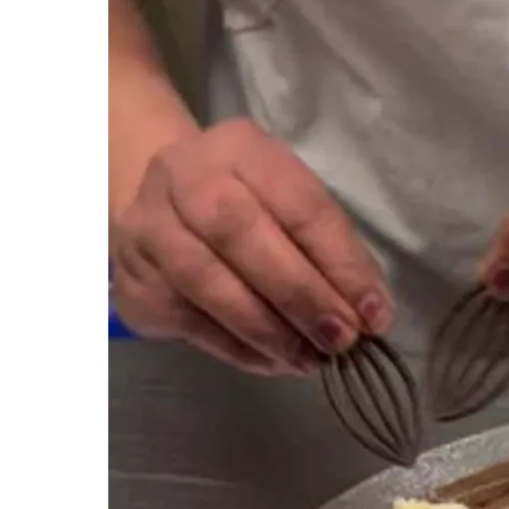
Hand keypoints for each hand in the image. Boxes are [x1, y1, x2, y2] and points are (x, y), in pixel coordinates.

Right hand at [109, 119, 390, 375]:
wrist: (158, 203)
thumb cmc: (244, 201)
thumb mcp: (286, 199)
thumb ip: (326, 248)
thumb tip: (369, 311)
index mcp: (241, 147)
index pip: (298, 203)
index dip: (340, 262)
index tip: (373, 312)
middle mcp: (186, 177)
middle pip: (243, 234)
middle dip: (300, 294)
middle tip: (340, 338)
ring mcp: (151, 228)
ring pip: (208, 282)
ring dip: (268, 329)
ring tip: (309, 359)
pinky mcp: (136, 281)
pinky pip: (190, 322)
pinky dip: (238, 347)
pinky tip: (274, 361)